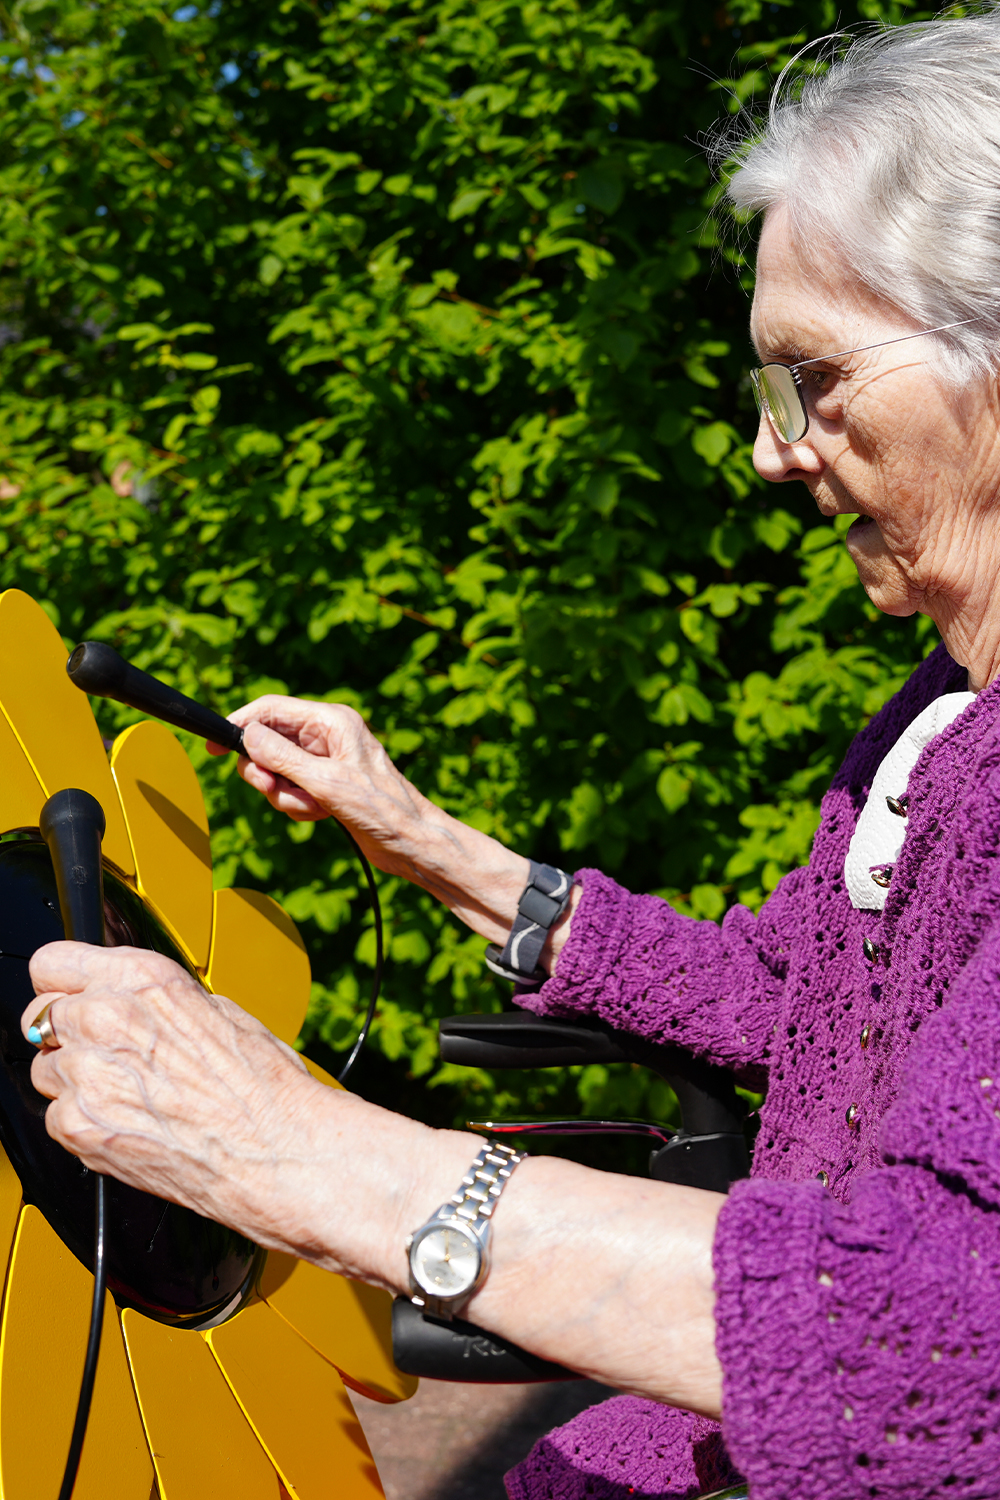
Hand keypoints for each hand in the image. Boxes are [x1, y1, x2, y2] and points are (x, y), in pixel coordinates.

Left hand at [20, 941, 322, 1252]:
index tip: (70, 996)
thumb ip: (157, 1000)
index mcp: (142, 979)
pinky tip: (129, 1123)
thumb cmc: (262, 1086)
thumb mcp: (218, 1010)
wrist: (275, 1151)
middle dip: (69, 1034)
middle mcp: (107, 1019)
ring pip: (45, 1070)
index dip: (62, 983)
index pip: (51, 963)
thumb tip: (133, 1004)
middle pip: (40, 1017)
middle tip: (108, 1055)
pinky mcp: (80, 1127)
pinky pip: (56, 1118)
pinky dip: (85, 1123)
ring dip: (76, 1081)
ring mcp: (88, 1075)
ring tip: (130, 1095)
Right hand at [208, 695, 440, 879]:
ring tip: (313, 808)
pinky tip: (321, 815)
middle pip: (268, 742)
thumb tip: (247, 734)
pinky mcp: (326, 785)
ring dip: (286, 795)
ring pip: (277, 771)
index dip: (240, 723)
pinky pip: (291, 790)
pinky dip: (298, 805)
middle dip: (267, 772)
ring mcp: (326, 761)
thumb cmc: (381, 808)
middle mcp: (327, 736)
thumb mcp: (325, 783)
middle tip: (275, 790)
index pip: (271, 709)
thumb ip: (283, 757)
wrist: (411, 842)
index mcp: (331, 721)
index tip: (214, 746)